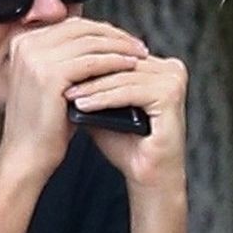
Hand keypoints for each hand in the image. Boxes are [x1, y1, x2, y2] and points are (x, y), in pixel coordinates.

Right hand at [0, 19, 147, 181]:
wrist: (25, 155)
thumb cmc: (43, 125)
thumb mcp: (51, 82)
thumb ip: (66, 58)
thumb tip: (102, 41)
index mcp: (23, 41)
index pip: (71, 24)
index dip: (102, 30)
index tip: (124, 39)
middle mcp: (26, 44)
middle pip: (82, 29)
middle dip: (114, 36)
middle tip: (138, 46)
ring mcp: (36, 57)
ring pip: (90, 42)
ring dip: (120, 47)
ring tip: (141, 55)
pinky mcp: (50, 74)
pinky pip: (93, 62)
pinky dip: (116, 62)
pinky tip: (132, 67)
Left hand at [64, 54, 188, 188]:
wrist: (149, 177)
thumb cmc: (128, 146)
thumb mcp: (103, 109)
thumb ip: (91, 87)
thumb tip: (60, 67)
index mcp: (159, 67)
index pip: (118, 55)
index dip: (87, 63)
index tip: (58, 70)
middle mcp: (171, 69)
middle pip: (120, 64)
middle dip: (88, 74)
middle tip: (58, 80)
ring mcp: (174, 80)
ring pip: (123, 78)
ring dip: (92, 87)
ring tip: (67, 96)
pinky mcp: (171, 94)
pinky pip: (130, 92)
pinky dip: (105, 98)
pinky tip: (84, 105)